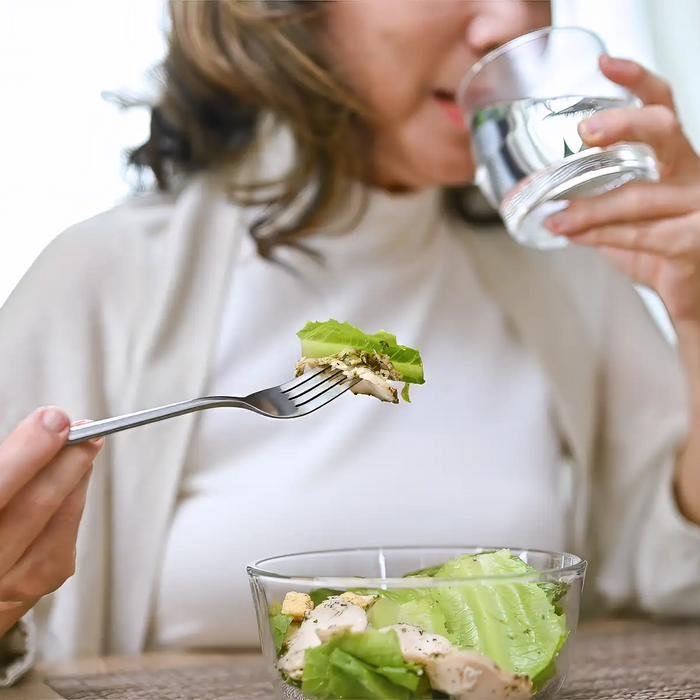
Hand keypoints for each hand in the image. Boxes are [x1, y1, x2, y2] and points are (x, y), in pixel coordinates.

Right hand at [0, 408, 102, 636]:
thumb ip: (10, 461)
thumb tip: (49, 424)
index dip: (27, 455)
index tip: (54, 420)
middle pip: (32, 506)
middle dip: (64, 460)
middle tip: (84, 429)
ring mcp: (9, 580)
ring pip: (56, 517)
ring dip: (76, 474)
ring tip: (86, 443)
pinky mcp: (40, 582)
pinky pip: (67, 530)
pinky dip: (75, 496)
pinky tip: (75, 476)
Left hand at [543, 55, 699, 325]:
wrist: (690, 296)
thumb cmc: (660, 251)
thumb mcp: (626, 219)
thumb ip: (596, 202)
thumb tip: (544, 195)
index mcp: (676, 160)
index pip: (663, 106)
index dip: (638, 82)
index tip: (606, 64)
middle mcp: (693, 174)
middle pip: (664, 131)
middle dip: (622, 125)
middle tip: (582, 133)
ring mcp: (698, 206)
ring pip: (639, 195)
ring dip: (588, 208)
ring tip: (555, 216)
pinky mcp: (693, 241)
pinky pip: (640, 233)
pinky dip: (600, 234)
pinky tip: (574, 235)